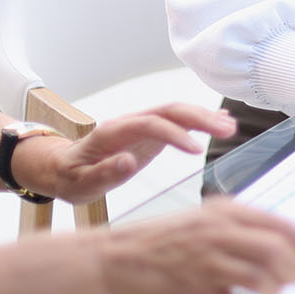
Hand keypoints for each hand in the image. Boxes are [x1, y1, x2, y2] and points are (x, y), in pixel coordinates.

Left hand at [39, 103, 235, 203]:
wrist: (64, 167)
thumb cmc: (72, 177)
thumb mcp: (81, 183)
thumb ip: (103, 173)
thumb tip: (127, 161)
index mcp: (113, 132)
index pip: (148, 124)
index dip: (172, 134)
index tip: (195, 150)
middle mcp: (129, 123)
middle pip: (167, 111)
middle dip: (198, 117)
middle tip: (226, 129)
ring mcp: (140, 126)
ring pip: (175, 113)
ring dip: (203, 117)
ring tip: (230, 126)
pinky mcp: (149, 134)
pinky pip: (177, 122)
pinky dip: (199, 121)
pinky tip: (220, 123)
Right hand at [90, 198, 294, 293]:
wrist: (112, 261)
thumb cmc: (157, 242)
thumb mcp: (202, 221)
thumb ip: (242, 229)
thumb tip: (289, 244)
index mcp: (224, 213)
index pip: (286, 227)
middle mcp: (220, 234)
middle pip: (283, 254)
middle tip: (290, 281)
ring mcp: (210, 265)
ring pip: (267, 282)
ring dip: (273, 292)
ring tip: (261, 293)